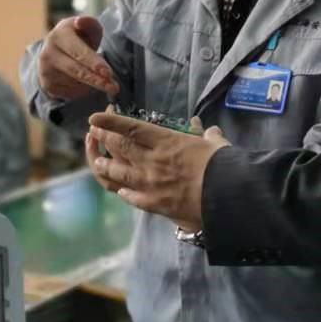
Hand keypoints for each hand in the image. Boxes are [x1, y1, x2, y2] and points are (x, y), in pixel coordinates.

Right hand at [38, 15, 116, 100]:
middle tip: (114, 88)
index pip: (78, 52)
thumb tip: (80, 22)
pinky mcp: (46, 85)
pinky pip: (70, 93)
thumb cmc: (78, 37)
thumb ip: (89, 23)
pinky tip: (84, 81)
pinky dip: (82, 90)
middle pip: (76, 71)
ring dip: (92, 84)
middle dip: (96, 80)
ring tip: (100, 78)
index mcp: (58, 36)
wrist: (57, 50)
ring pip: (75, 83)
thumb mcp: (86, 28)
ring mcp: (44, 70)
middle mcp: (47, 53)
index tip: (108, 73)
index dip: (94, 63)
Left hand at [87, 111, 228, 231]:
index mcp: (166, 141)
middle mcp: (152, 160)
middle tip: (93, 133)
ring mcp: (150, 184)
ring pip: (118, 173)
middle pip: (119, 147)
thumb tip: (208, 129)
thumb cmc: (223, 165)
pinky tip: (121, 191)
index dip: (110, 121)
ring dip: (105, 165)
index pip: (132, 127)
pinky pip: (131, 198)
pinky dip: (124, 192)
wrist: (227, 197)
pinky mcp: (154, 204)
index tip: (95, 117)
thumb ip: (208, 136)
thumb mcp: (216, 144)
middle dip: (103, 138)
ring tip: (99, 161)